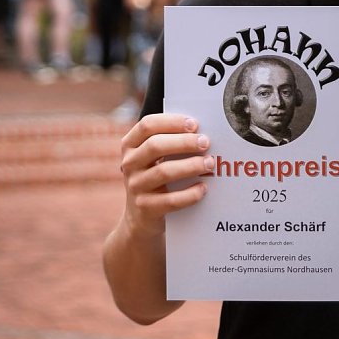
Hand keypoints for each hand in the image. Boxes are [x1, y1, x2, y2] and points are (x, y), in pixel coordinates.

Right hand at [119, 113, 213, 237]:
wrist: (142, 216)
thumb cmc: (157, 176)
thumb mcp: (156, 157)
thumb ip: (172, 141)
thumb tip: (202, 132)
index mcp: (131, 145)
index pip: (147, 125)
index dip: (171, 122)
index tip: (194, 124)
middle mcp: (129, 164)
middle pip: (155, 146)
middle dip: (184, 142)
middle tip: (206, 142)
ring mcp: (135, 186)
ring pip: (164, 172)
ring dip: (190, 165)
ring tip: (209, 163)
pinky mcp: (145, 208)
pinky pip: (170, 200)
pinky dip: (190, 194)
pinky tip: (203, 188)